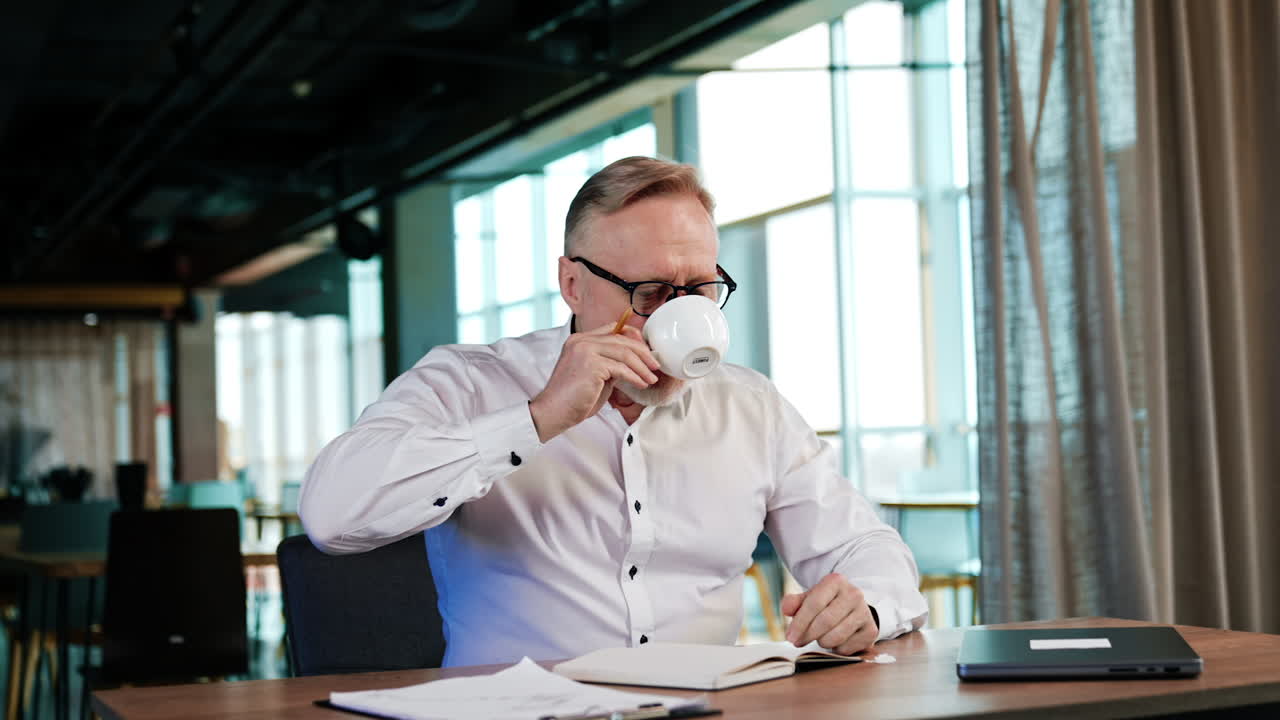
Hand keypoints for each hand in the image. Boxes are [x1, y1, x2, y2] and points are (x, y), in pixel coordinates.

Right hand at [529, 320, 659, 441]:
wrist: (553, 412)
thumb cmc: (573, 399)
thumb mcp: (594, 375)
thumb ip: (609, 364)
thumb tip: (631, 363)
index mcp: (579, 340)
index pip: (613, 328)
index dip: (633, 338)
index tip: (646, 352)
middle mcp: (581, 341)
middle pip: (621, 338)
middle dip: (643, 352)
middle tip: (655, 365)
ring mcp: (585, 350)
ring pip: (624, 352)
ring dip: (642, 366)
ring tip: (652, 378)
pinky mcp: (590, 364)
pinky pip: (621, 368)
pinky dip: (634, 376)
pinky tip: (641, 384)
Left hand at [780, 573, 876, 654]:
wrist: (852, 608)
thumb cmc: (825, 603)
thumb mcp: (808, 598)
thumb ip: (794, 602)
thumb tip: (786, 609)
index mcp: (836, 581)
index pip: (814, 604)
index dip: (800, 623)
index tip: (790, 637)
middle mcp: (854, 594)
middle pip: (825, 622)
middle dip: (808, 635)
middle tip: (798, 641)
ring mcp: (865, 612)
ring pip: (836, 636)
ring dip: (822, 642)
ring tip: (819, 637)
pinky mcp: (871, 630)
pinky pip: (847, 647)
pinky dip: (836, 649)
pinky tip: (835, 640)